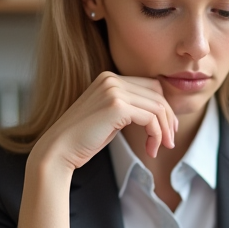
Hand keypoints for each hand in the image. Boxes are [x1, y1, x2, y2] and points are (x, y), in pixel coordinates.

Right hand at [33, 71, 177, 173]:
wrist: (59, 149)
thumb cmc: (84, 139)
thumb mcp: (110, 117)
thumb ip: (129, 108)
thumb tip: (159, 113)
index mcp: (109, 78)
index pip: (150, 86)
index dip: (164, 108)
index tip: (166, 130)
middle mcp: (111, 79)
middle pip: (157, 93)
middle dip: (168, 118)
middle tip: (169, 141)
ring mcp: (113, 90)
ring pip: (157, 106)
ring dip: (163, 130)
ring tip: (161, 148)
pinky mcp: (116, 106)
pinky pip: (150, 118)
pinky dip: (156, 135)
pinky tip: (150, 149)